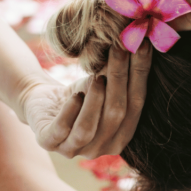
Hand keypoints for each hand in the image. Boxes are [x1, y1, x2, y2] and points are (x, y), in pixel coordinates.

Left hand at [22, 44, 150, 158]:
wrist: (45, 102)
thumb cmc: (82, 93)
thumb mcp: (106, 83)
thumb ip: (125, 72)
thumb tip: (145, 40)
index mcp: (121, 137)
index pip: (137, 105)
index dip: (140, 75)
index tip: (142, 46)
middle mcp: (100, 149)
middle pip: (116, 115)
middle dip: (120, 80)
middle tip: (121, 50)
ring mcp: (73, 150)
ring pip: (89, 129)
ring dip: (96, 101)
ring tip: (98, 78)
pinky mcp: (48, 143)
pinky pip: (62, 131)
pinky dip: (70, 112)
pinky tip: (75, 95)